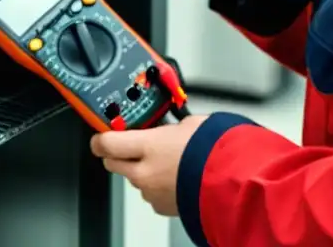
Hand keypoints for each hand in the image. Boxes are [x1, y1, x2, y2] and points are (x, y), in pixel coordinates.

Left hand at [90, 115, 207, 215]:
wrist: (233, 182)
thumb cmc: (216, 152)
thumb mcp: (190, 125)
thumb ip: (171, 127)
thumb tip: (169, 126)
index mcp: (148, 146)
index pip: (106, 143)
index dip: (99, 138)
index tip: (100, 135)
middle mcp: (144, 172)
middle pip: (112, 163)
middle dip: (116, 153)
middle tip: (127, 144)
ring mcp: (152, 192)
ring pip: (134, 179)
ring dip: (140, 170)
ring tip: (163, 161)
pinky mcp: (163, 207)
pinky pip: (150, 194)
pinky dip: (156, 185)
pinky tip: (173, 177)